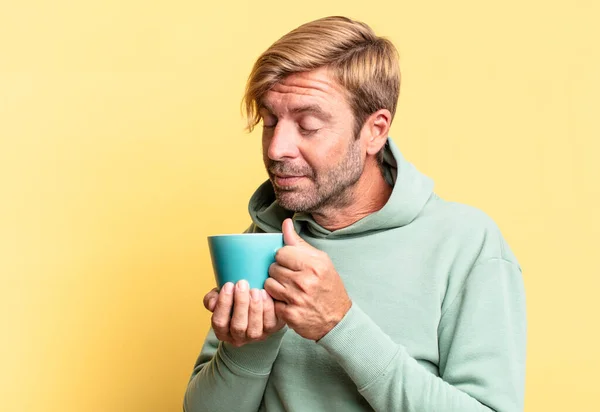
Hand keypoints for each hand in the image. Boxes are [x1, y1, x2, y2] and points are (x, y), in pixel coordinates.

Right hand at [203, 280, 285, 346]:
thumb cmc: (235, 300)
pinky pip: (270, 323)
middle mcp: (238, 338)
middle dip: (240, 303)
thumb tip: (212, 303)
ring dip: (254, 307)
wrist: (257, 305)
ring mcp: (256, 337)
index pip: (219, 322)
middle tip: (242, 283)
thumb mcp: (221, 297)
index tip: (228, 285)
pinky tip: (264, 294)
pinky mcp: (271, 331)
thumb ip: (212, 299)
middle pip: (238, 326)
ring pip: (254, 328)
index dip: (223, 304)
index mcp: (222, 331)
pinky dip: (267, 308)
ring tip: (254, 290)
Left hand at [264, 218, 351, 340]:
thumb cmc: (328, 286)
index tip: (290, 263)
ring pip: (268, 284)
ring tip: (287, 289)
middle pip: (273, 268)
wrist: (338, 319)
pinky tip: (288, 302)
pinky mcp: (290, 315)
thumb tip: (286, 223)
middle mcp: (304, 281)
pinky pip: (271, 301)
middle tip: (289, 277)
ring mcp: (296, 299)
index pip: (281, 252)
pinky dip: (277, 302)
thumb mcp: (320, 261)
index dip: (283, 257)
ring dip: (275, 286)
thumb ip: (299, 243)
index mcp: (313, 265)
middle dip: (278, 271)